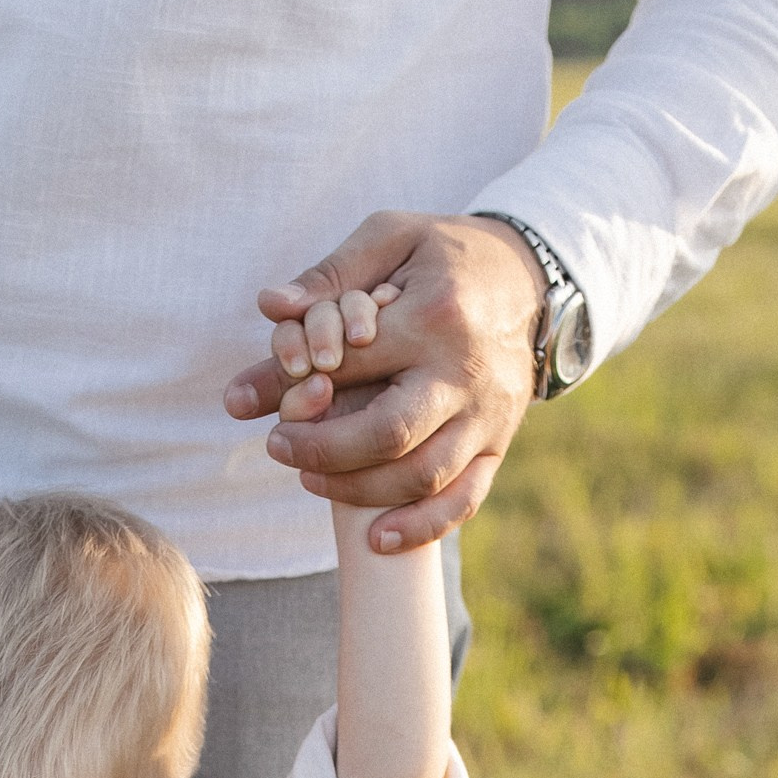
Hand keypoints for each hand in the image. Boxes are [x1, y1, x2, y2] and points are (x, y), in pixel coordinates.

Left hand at [224, 212, 546, 550]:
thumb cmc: (444, 256)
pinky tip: (379, 540)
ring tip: (310, 477)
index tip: (249, 401)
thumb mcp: (390, 237)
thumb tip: (271, 307)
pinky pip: (464, 500)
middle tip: (277, 446)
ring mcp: (488, 415)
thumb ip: (329, 273)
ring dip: (357, 490)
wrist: (528, 276)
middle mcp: (466, 372)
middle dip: (323, 449)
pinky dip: (422, 528)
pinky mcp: (499, 444)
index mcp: (435, 315)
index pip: (350, 363)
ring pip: (423, 476)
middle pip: (389, 433)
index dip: (292, 384)